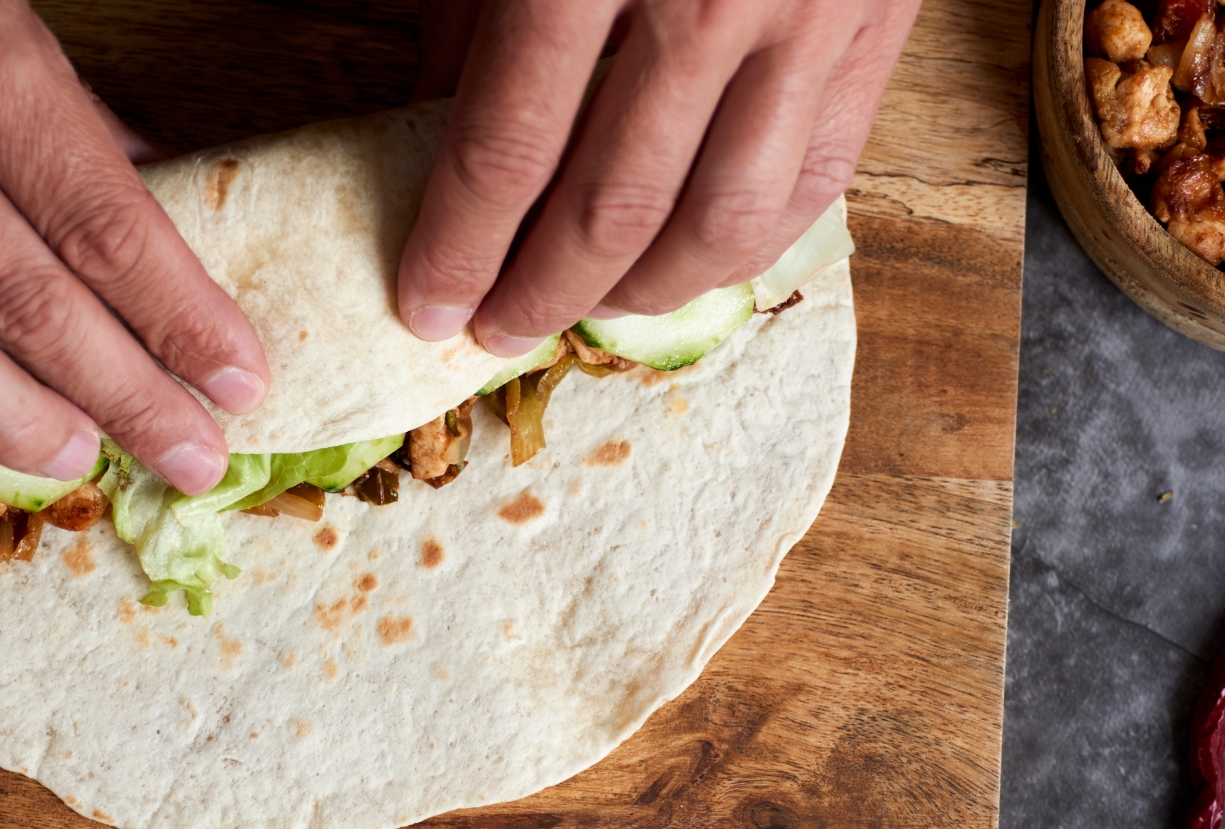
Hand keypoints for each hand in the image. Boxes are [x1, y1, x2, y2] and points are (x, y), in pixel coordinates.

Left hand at [401, 0, 918, 354]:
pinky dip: (740, 250)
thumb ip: (467, 14)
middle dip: (538, 291)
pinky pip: (808, 187)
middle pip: (608, 208)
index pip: (506, 150)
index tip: (426, 304)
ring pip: (716, 225)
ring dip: (636, 295)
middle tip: (495, 329)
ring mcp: (803, 23)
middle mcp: (708, 1)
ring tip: (583, 311)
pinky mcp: (871, 38)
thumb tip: (431, 130)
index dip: (458, 247)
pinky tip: (682, 268)